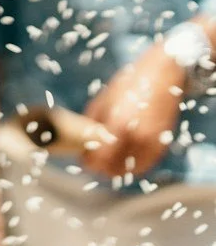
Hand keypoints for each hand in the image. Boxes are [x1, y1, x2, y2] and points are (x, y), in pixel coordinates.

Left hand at [82, 47, 189, 179]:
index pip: (100, 157)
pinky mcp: (163, 142)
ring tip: (108, 163)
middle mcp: (137, 137)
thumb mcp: (103, 100)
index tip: (83, 160)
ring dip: (119, 169)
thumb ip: (93, 123)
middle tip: (94, 162)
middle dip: (102, 168)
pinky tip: (125, 161)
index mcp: (118, 124)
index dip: (89, 162)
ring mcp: (153, 141)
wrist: (163, 75)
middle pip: (115, 168)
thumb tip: (81, 140)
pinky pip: (148, 164)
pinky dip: (135, 166)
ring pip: (132, 170)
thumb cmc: (129, 84)